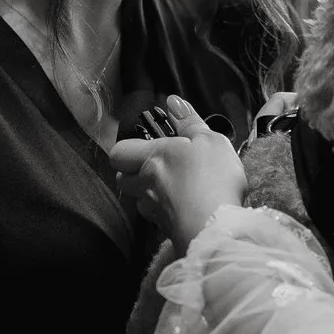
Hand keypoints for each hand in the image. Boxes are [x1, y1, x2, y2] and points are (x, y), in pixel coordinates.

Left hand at [108, 95, 246, 249]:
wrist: (215, 230)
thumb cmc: (212, 180)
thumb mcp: (209, 141)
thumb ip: (189, 121)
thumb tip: (172, 101)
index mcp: (152, 158)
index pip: (119, 152)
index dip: (127, 150)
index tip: (147, 147)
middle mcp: (146, 184)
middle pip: (123, 179)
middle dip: (134, 174)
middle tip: (158, 168)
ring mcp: (153, 211)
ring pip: (139, 200)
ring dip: (150, 195)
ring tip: (175, 190)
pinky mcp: (165, 231)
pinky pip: (157, 219)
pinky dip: (167, 213)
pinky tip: (187, 210)